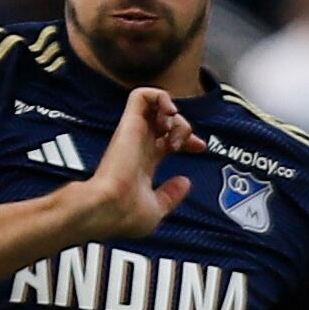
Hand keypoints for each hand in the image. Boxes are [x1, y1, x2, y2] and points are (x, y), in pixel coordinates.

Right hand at [79, 87, 203, 236]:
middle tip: (184, 143)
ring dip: (173, 112)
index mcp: (143, 163)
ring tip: (172, 129)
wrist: (108, 208)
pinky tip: (168, 112)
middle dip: (184, 126)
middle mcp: (138, 146)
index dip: (188, 139)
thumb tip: (184, 182)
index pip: (167, 140)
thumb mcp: (156, 209)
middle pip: (165, 121)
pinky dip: (160, 97)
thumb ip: (171, 195)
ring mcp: (133, 133)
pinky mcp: (128, 123)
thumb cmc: (124, 214)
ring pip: (155, 104)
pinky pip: (142, 94)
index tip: (200, 148)